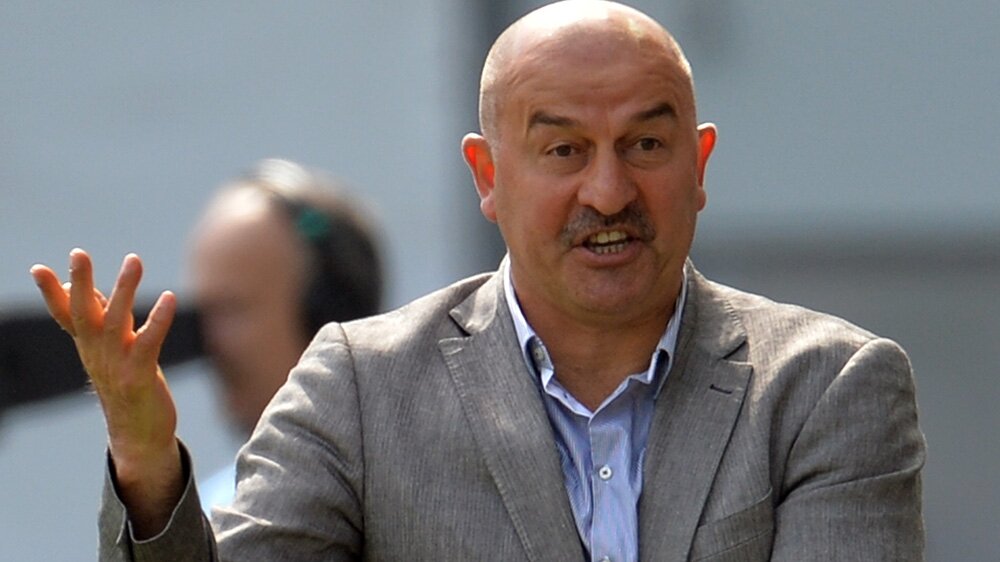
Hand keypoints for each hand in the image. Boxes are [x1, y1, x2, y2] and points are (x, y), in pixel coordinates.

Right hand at [30, 249, 183, 536]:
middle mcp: (97, 354)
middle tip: (78, 253)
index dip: (51, 293)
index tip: (37, 268)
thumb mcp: (110, 351)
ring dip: (124, 290)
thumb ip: (102, 321)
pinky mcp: (139, 377)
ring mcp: (116, 366)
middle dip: (80, 282)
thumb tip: (89, 290)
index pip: (64, 315)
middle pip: (83, 313)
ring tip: (133, 260)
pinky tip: (169, 297)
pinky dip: (158, 319)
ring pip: (116, 322)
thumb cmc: (127, 386)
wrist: (138, 435)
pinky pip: (148, 343)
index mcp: (88, 347)